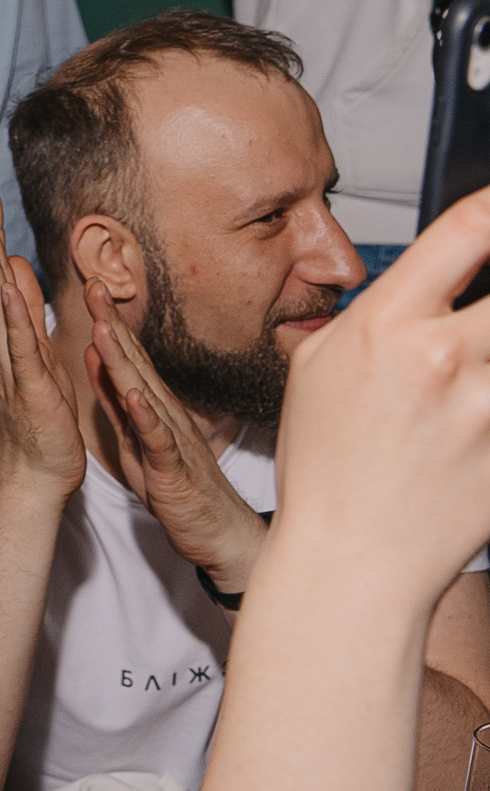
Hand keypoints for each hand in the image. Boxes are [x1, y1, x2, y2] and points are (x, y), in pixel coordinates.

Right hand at [0, 184, 83, 495]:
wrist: (39, 472)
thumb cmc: (40, 416)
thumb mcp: (39, 353)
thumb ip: (27, 311)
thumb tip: (18, 268)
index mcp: (9, 333)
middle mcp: (4, 342)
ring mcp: (13, 362)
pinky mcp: (31, 386)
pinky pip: (21, 346)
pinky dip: (14, 317)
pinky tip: (8, 289)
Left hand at [84, 281, 266, 593]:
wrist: (217, 533)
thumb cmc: (174, 485)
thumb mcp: (134, 438)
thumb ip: (115, 400)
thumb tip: (95, 359)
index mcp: (152, 406)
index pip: (129, 357)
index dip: (108, 322)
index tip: (88, 288)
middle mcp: (164, 414)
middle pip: (136, 362)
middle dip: (112, 325)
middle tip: (92, 286)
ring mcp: (172, 439)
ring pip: (144, 392)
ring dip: (125, 361)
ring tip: (103, 328)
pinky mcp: (173, 469)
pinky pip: (158, 440)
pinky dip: (145, 416)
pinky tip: (133, 395)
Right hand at [270, 189, 489, 607]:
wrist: (354, 559)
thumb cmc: (327, 470)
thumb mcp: (318, 374)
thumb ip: (366, 322)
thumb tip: (404, 291)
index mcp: (386, 327)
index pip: (466, 231)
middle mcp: (444, 359)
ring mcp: (488, 408)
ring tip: (478, 371)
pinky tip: (482, 416)